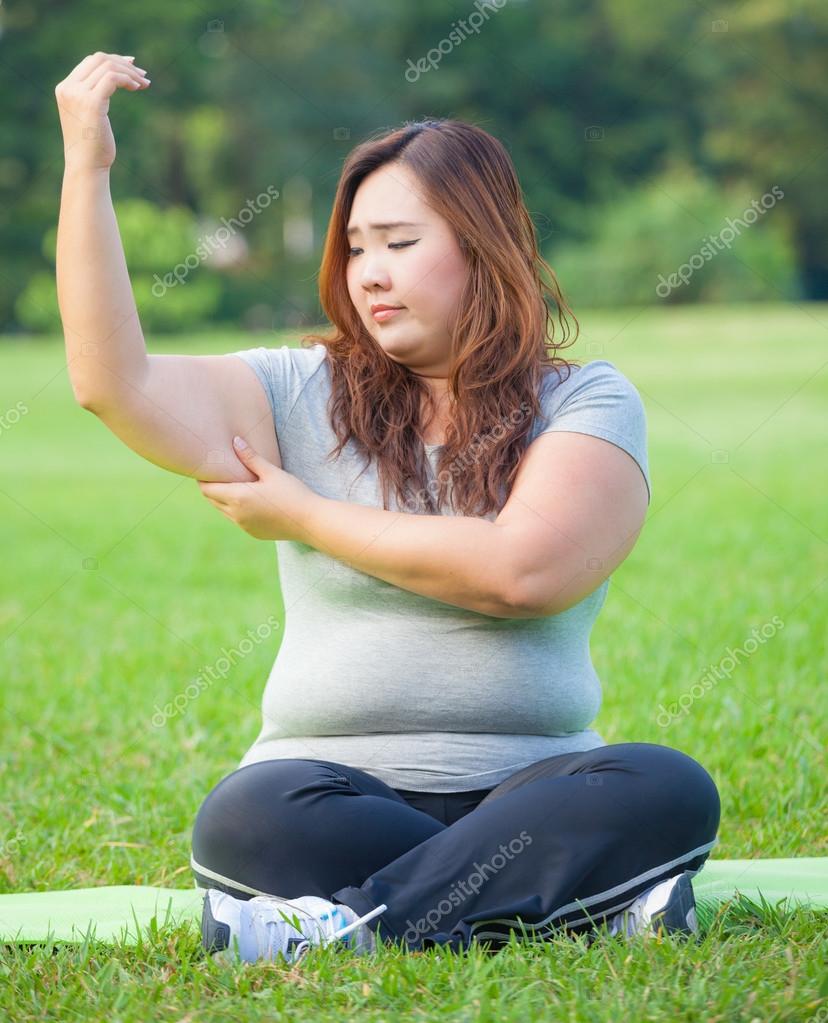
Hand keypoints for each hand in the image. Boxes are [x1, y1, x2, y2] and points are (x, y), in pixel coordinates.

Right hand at [55, 52, 150, 172]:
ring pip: (108, 67)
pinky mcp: (91, 103)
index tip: (132, 66)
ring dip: (130, 73)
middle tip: (143, 76)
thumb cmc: (93, 147)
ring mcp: (78, 94)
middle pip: (99, 59)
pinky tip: (137, 88)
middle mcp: (68, 88)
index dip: (114, 60)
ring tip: (145, 84)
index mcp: (65, 88)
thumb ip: (96, 95)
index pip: (90, 62)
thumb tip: (116, 79)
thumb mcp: (92, 115)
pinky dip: (127, 79)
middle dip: (124, 64)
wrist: (86, 166)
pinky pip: (112, 78)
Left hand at [197, 436, 317, 541]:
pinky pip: (236, 519)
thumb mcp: (272, 472)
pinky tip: (249, 499)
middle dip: (212, 486)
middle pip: (212, 499)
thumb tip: (234, 441)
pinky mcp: (252, 532)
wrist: (311, 522)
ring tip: (233, 483)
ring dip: (223, 498)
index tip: (207, 467)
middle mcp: (236, 514)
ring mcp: (244, 526)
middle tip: (218, 472)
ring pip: (223, 510)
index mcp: (238, 498)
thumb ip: (251, 458)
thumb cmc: (293, 493)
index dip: (203, 478)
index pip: (207, 489)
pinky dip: (236, 508)